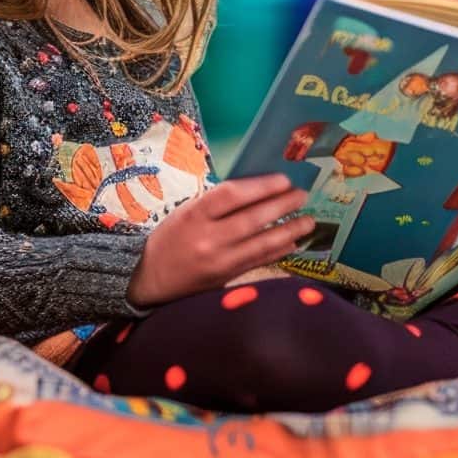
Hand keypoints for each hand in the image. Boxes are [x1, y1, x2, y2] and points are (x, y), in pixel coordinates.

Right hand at [126, 175, 312, 307]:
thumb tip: (259, 189)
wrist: (149, 279)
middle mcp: (207, 239)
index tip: (283, 179)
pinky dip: (279, 251)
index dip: (261, 185)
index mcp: (193, 215)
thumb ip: (217, 204)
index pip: (232, 194)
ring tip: (308, 220)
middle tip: (303, 195)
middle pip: (252, 219)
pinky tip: (293, 242)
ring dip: (290, 230)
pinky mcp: (227, 279)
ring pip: (262, 244)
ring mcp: (219, 262)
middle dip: (282, 205)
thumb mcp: (185, 212)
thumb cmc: (170, 238)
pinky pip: (259, 262)